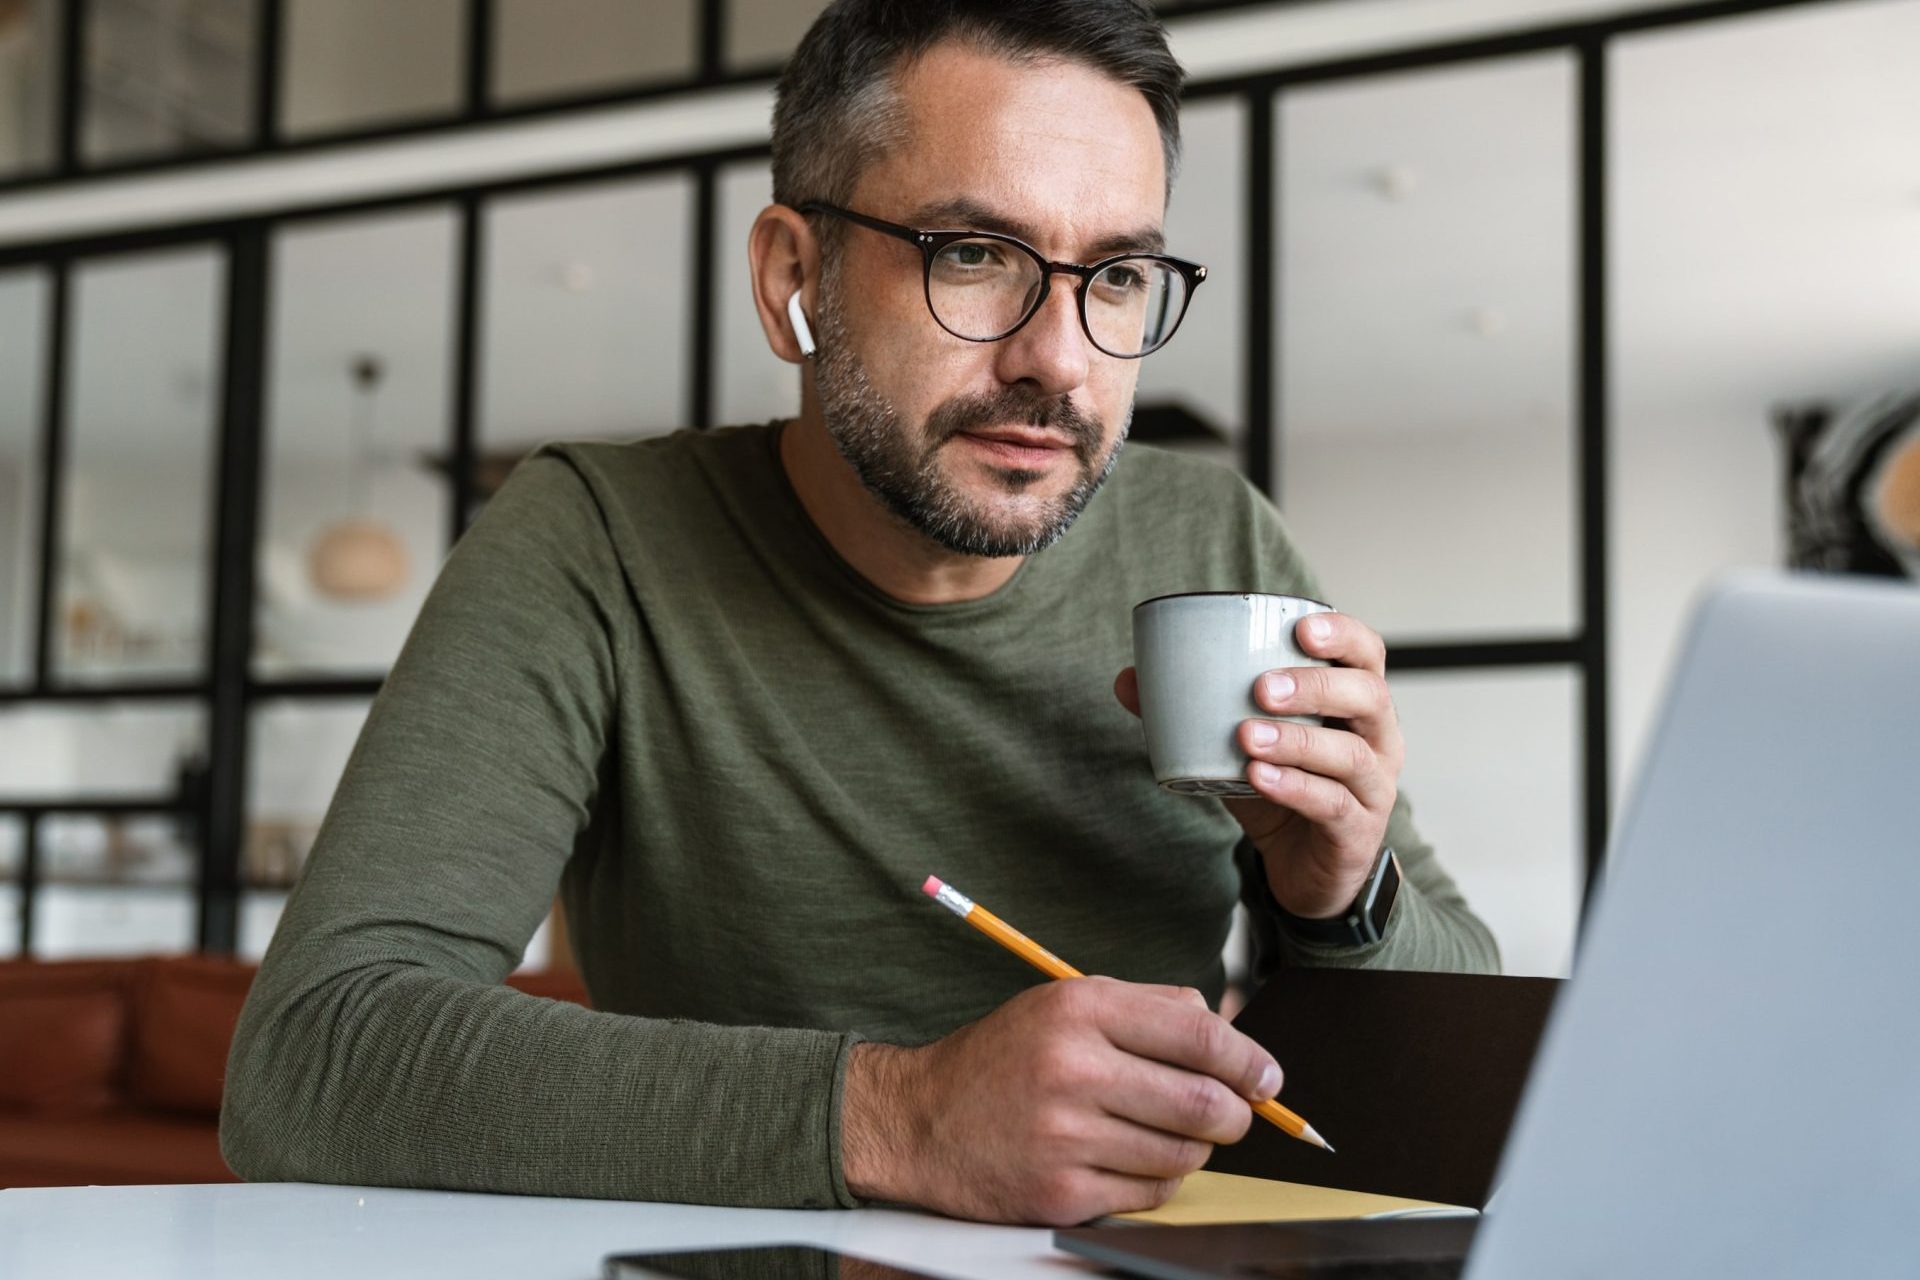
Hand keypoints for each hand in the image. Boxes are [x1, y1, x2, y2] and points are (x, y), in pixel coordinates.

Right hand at [841, 977, 1281, 1224]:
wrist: (919, 1121)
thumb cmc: (1005, 1060)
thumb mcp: (1066, 1005)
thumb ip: (1152, 1008)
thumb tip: (1234, 1036)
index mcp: (1080, 1010)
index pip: (1200, 1038)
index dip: (1250, 1062)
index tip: (1268, 1078)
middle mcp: (1073, 1069)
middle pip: (1204, 1102)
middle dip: (1234, 1114)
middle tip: (1231, 1114)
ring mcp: (1066, 1135)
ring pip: (1184, 1153)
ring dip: (1192, 1148)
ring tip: (1162, 1132)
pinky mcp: (1061, 1192)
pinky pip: (1151, 1193)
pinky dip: (1156, 1181)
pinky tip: (1127, 1159)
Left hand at [1115, 612, 1402, 920]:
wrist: (1306, 869)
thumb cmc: (1283, 791)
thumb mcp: (1239, 747)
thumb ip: (1194, 713)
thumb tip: (1128, 679)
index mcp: (1354, 705)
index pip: (1366, 655)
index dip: (1343, 634)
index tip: (1301, 628)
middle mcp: (1377, 739)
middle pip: (1367, 696)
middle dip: (1315, 686)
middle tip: (1261, 688)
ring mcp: (1373, 787)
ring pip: (1350, 754)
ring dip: (1297, 742)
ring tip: (1247, 736)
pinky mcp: (1357, 831)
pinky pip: (1332, 805)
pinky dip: (1294, 788)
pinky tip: (1258, 778)